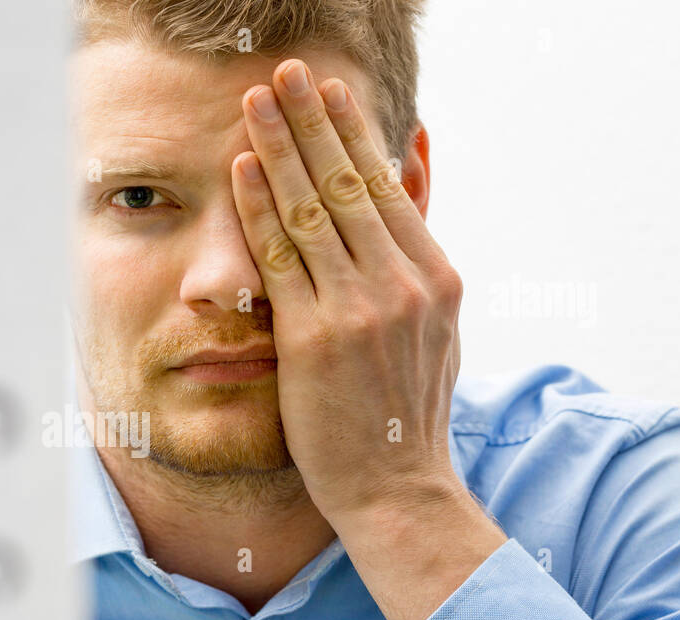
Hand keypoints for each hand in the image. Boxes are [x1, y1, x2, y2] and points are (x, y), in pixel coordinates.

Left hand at [230, 59, 464, 527]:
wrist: (396, 486)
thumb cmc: (408, 407)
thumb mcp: (438, 322)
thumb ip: (421, 241)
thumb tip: (417, 161)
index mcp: (436, 277)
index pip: (387, 186)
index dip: (353, 132)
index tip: (328, 92)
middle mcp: (403, 284)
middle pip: (349, 183)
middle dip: (312, 122)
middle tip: (286, 73)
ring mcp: (359, 310)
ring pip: (312, 210)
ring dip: (278, 149)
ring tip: (254, 102)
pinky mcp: (315, 338)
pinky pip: (281, 260)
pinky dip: (259, 211)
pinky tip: (241, 171)